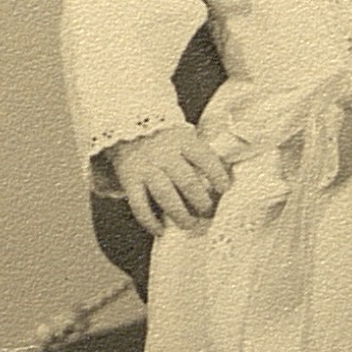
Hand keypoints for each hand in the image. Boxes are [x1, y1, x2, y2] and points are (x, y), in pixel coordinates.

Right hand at [106, 124, 232, 235]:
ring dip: (180, 214)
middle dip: (200, 200)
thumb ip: (198, 152)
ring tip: (189, 224)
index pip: (205, 158)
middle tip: (207, 210)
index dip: (217, 175)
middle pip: (188, 181)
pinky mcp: (129, 179)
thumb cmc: (163, 133)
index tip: (225, 188)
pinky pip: (139, 204)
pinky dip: (150, 220)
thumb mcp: (184, 134)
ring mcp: (146, 167)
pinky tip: (160, 230)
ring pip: (166, 195)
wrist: (126, 122)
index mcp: (183, 140)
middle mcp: (165, 153)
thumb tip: (221, 174)